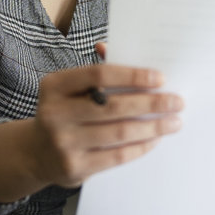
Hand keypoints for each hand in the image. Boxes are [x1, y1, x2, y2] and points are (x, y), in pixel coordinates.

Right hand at [30, 42, 183, 187]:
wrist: (37, 153)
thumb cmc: (64, 112)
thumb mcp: (70, 88)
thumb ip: (96, 70)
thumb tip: (114, 47)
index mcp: (55, 86)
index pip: (99, 74)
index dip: (132, 75)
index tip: (160, 77)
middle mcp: (55, 114)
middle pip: (113, 106)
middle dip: (152, 103)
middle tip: (177, 101)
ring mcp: (63, 143)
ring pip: (119, 132)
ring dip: (153, 127)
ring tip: (174, 122)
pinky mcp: (74, 168)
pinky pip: (116, 156)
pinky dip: (140, 146)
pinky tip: (155, 139)